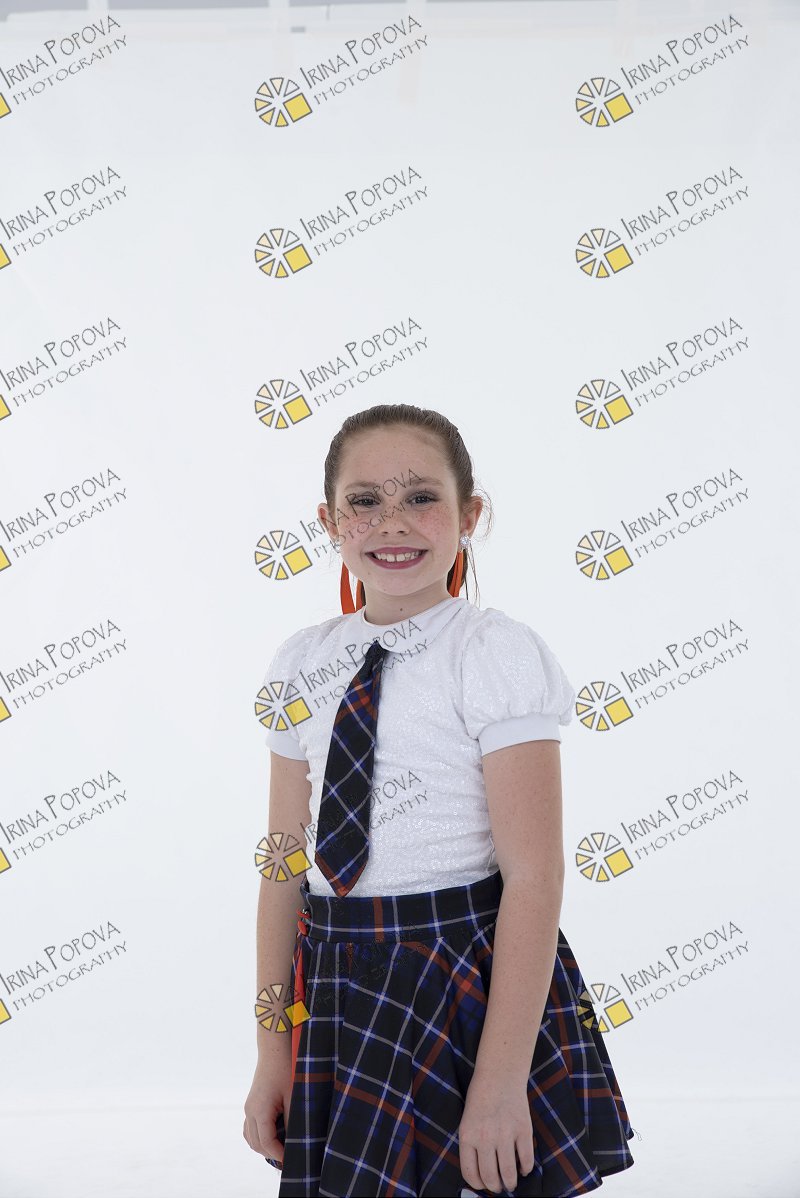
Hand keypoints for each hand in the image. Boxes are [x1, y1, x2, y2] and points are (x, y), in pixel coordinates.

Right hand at [243, 1056, 292, 1165]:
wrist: (274, 1047)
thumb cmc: (286, 1068)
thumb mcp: (294, 1096)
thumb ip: (293, 1121)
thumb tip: (296, 1141)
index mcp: (259, 1110)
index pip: (266, 1143)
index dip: (279, 1156)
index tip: (293, 1161)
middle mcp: (250, 1111)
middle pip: (256, 1144)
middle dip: (272, 1154)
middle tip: (290, 1159)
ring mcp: (249, 1107)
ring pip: (251, 1138)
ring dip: (265, 1147)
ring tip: (283, 1150)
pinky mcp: (252, 1103)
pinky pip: (251, 1128)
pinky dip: (260, 1137)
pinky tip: (275, 1136)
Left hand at [458, 1074, 534, 1195]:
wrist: (499, 1075)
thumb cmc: (481, 1098)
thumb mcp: (468, 1121)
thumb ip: (472, 1145)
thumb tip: (480, 1174)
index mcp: (467, 1136)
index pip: (470, 1174)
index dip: (478, 1184)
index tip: (483, 1184)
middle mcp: (485, 1138)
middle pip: (491, 1178)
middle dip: (496, 1187)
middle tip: (499, 1186)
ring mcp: (505, 1134)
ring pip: (509, 1174)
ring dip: (511, 1183)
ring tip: (511, 1182)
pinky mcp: (523, 1130)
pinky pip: (526, 1160)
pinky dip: (526, 1169)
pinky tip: (523, 1168)